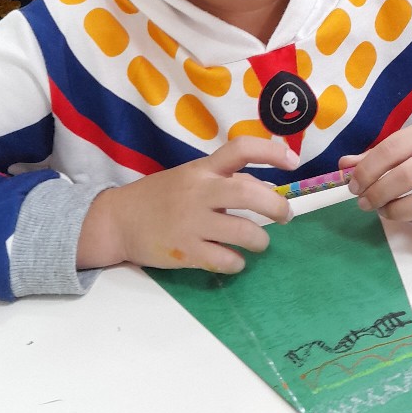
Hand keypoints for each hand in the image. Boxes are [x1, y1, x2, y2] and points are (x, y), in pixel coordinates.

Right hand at [76, 137, 295, 273]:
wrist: (118, 220)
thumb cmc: (160, 197)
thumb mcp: (191, 179)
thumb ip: (225, 181)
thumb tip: (265, 189)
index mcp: (202, 169)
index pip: (241, 149)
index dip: (271, 152)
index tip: (293, 162)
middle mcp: (199, 192)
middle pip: (250, 194)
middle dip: (277, 207)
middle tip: (285, 216)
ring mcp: (192, 223)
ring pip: (245, 233)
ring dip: (260, 240)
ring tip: (258, 242)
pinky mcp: (185, 251)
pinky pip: (225, 260)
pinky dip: (237, 263)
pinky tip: (233, 260)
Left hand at [341, 116, 411, 236]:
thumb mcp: (409, 139)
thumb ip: (377, 154)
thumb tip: (344, 167)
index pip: (391, 149)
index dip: (367, 170)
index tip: (354, 186)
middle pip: (406, 177)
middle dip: (377, 194)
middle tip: (365, 202)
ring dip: (396, 212)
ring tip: (385, 211)